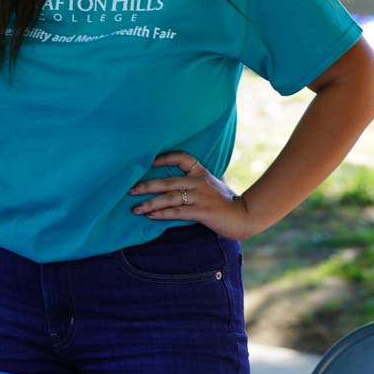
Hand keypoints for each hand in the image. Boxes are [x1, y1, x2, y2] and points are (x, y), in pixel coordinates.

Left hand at [127, 151, 256, 239]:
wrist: (245, 216)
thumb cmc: (225, 200)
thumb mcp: (212, 183)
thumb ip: (197, 178)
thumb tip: (178, 175)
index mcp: (201, 172)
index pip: (181, 157)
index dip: (164, 158)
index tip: (147, 162)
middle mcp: (199, 182)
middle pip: (168, 181)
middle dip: (146, 185)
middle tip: (129, 190)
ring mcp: (201, 197)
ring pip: (170, 198)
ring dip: (150, 203)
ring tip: (135, 208)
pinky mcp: (202, 212)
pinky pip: (178, 212)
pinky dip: (162, 214)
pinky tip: (150, 216)